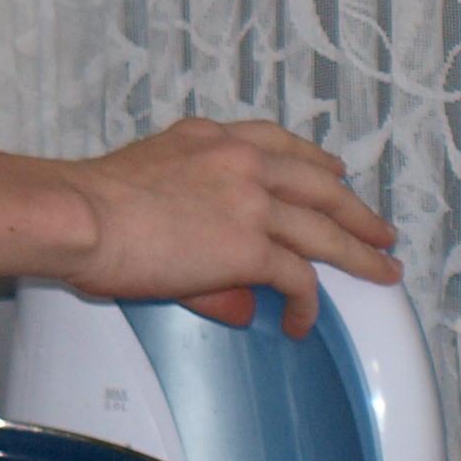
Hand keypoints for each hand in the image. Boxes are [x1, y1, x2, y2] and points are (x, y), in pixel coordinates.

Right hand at [59, 119, 398, 337]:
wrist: (78, 215)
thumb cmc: (88, 204)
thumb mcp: (147, 179)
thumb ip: (192, 213)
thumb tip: (226, 282)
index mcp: (210, 139)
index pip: (278, 142)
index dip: (314, 161)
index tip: (333, 170)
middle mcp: (240, 161)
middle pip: (319, 184)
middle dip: (355, 209)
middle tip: (379, 228)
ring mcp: (251, 202)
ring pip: (325, 229)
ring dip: (360, 253)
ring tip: (382, 270)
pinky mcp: (251, 246)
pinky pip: (298, 278)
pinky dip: (308, 303)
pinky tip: (304, 321)